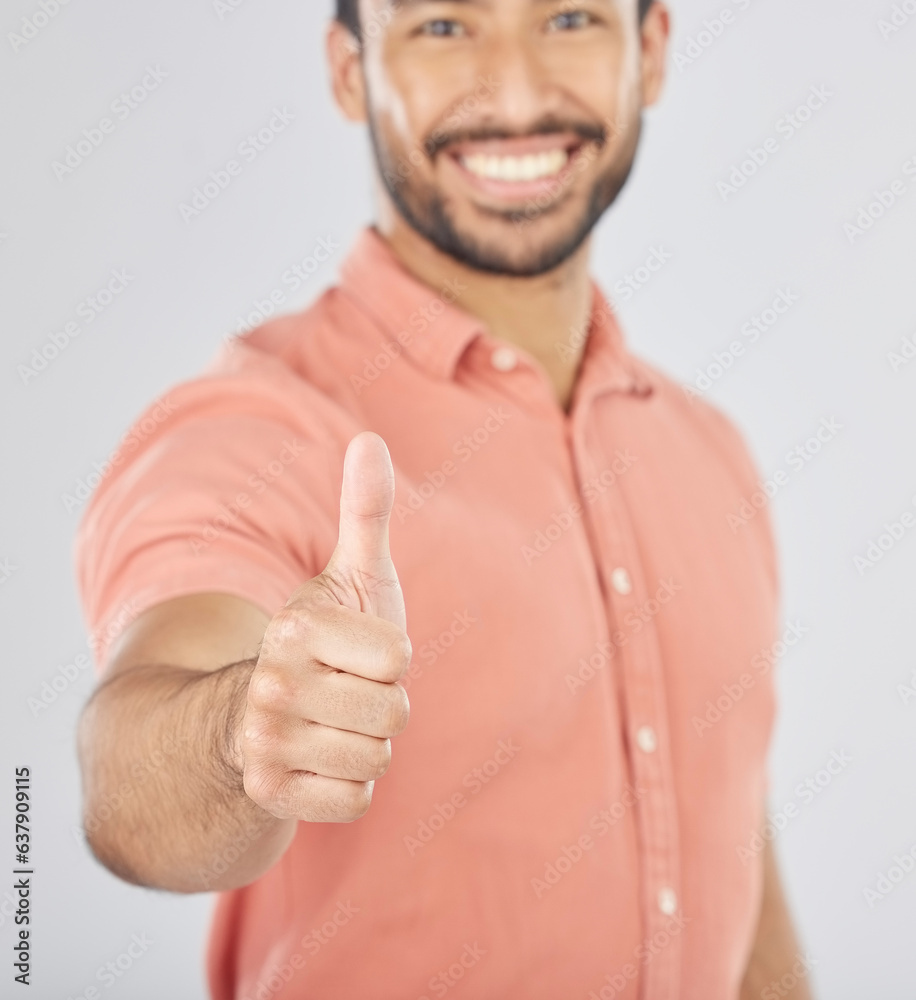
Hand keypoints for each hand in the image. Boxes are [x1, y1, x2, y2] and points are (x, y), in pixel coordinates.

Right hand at [239, 431, 410, 821]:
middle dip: (384, 704)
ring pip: (377, 757)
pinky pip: (357, 800)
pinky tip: (320, 760)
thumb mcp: (348, 575)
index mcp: (295, 627)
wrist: (255, 711)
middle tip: (346, 692)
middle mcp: (270, 685)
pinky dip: (350, 784)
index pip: (400, 658)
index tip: (355, 652)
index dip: (391, 658)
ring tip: (331, 724)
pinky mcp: (269, 794)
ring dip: (367, 744)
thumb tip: (370, 439)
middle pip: (394, 713)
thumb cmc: (324, 639)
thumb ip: (364, 511)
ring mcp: (264, 743)